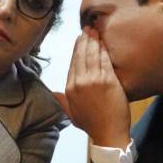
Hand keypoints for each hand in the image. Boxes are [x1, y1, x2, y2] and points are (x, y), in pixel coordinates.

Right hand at [58, 27, 130, 149]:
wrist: (108, 133)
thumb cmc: (92, 125)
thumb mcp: (72, 114)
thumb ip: (63, 101)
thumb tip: (54, 94)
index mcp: (70, 89)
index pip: (72, 63)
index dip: (76, 49)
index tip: (79, 40)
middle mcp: (79, 83)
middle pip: (81, 55)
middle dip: (84, 40)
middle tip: (88, 28)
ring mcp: (93, 80)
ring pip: (92, 55)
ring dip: (94, 40)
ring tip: (95, 30)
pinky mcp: (108, 80)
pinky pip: (104, 60)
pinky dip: (104, 49)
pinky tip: (104, 42)